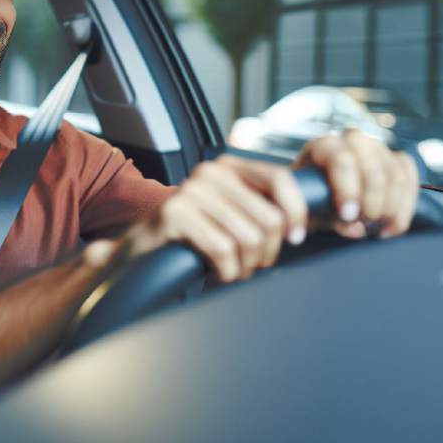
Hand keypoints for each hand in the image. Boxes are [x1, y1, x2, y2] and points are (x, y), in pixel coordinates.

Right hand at [99, 155, 309, 282]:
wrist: (139, 254)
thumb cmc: (193, 240)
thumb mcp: (231, 218)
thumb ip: (263, 211)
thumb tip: (303, 225)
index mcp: (230, 167)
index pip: (281, 179)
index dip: (297, 212)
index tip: (296, 239)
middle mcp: (212, 173)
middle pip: (270, 217)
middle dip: (267, 253)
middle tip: (252, 267)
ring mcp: (191, 191)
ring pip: (249, 237)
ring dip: (246, 267)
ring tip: (233, 272)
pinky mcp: (174, 213)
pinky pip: (223, 249)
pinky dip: (227, 271)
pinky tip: (217, 274)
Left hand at [293, 128, 418, 239]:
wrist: (321, 199)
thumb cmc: (311, 203)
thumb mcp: (311, 212)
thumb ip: (329, 219)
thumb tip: (356, 228)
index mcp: (324, 145)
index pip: (341, 159)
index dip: (348, 189)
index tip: (348, 216)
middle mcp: (353, 140)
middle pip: (373, 168)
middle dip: (373, 201)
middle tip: (367, 225)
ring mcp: (377, 147)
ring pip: (396, 174)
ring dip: (391, 207)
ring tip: (379, 230)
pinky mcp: (396, 159)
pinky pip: (410, 176)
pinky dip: (406, 204)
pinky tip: (394, 225)